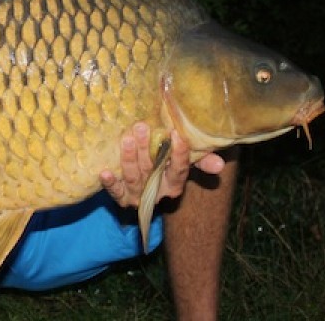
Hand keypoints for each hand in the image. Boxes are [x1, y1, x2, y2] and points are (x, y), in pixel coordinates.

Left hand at [100, 123, 225, 207]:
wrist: (142, 190)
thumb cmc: (163, 166)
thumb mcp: (182, 162)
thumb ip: (200, 161)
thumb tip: (220, 164)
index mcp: (174, 183)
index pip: (179, 170)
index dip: (178, 154)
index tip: (175, 133)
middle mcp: (157, 192)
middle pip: (152, 171)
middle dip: (146, 150)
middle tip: (141, 127)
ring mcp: (138, 196)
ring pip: (134, 178)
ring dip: (129, 159)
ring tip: (126, 140)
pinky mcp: (121, 198)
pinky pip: (115, 192)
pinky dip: (110, 183)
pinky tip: (104, 172)